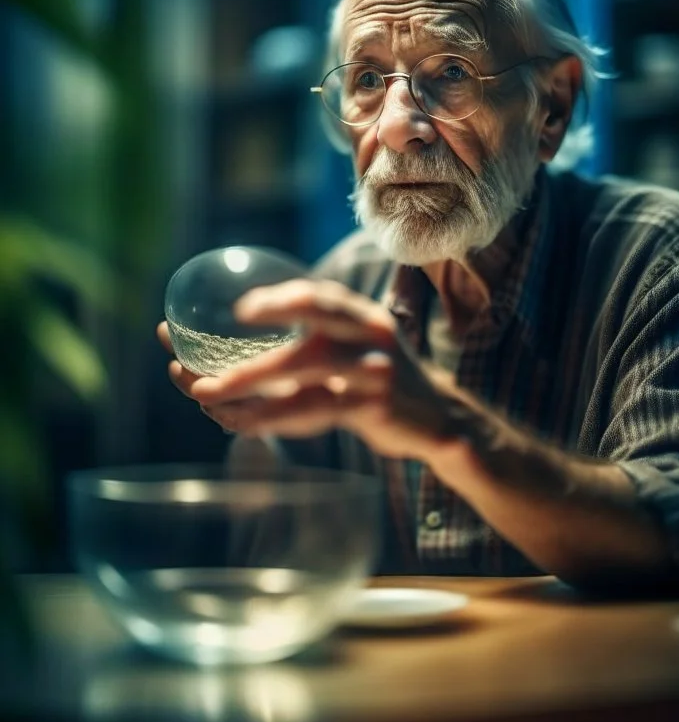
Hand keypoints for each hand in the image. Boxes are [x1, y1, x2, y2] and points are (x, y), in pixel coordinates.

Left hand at [166, 279, 476, 463]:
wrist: (438, 419)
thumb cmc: (375, 382)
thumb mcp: (349, 350)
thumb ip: (305, 346)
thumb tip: (229, 353)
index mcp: (358, 315)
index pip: (317, 297)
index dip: (279, 300)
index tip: (241, 308)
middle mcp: (367, 335)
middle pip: (305, 341)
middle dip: (248, 356)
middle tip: (196, 362)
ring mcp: (373, 371)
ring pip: (304, 376)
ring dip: (250, 387)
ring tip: (205, 396)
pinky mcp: (375, 407)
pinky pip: (317, 411)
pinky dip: (276, 418)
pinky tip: (244, 423)